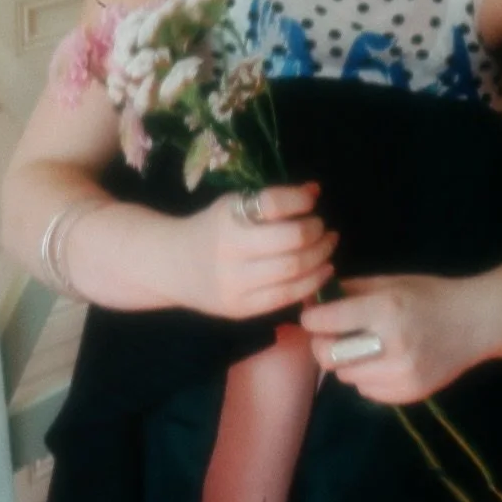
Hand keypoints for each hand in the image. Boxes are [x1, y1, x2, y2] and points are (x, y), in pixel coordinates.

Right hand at [173, 183, 336, 319]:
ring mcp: (236, 285)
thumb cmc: (210, 229)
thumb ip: (272, 199)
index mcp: (228, 218)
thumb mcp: (233, 205)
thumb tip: (315, 191)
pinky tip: (323, 271)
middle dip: (317, 232)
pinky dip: (312, 283)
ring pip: (294, 272)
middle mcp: (231, 252)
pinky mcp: (242, 309)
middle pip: (291, 241)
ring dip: (321, 257)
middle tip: (324, 227)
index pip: (273, 204)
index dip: (300, 200)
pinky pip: (286, 297)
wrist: (173, 267)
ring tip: (328, 246)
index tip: (312, 200)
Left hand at [301, 273, 484, 402]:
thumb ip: (351, 291)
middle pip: (329, 356)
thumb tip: (311, 299)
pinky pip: (367, 391)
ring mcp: (401, 374)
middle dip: (322, 344)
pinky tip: (383, 361)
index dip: (312, 318)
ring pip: (346, 377)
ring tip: (364, 347)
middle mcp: (392, 344)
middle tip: (330, 335)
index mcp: (386, 308)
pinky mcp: (409, 395)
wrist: (476, 322)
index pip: (328, 320)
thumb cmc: (430, 295)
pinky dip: (366, 378)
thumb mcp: (392, 282)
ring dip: (346, 362)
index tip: (312, 316)